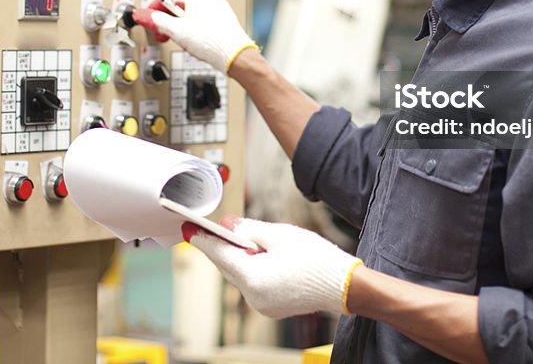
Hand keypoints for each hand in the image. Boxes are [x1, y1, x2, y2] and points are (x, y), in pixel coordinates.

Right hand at [133, 0, 257, 73]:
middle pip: (177, 4)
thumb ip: (158, 21)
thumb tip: (143, 16)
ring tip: (182, 40)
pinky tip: (194, 41)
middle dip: (167, 20)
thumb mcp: (177, 31)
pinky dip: (192, 28)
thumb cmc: (213, 42)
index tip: (146, 19)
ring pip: (188, 13)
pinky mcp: (221, 17)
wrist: (235, 56)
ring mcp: (216, 5)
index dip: (152, 9)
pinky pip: (200, 19)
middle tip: (163, 34)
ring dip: (179, 26)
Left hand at [188, 217, 362, 318]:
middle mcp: (253, 297)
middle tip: (214, 228)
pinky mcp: (271, 307)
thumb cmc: (316, 259)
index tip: (189, 228)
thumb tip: (228, 225)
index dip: (203, 239)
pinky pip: (253, 284)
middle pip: (228, 266)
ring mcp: (262, 305)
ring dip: (240, 257)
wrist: (343, 285)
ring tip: (249, 239)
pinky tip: (261, 256)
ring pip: (241, 275)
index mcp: (253, 278)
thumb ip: (249, 229)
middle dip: (223, 246)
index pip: (220, 254)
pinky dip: (252, 268)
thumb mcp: (280, 235)